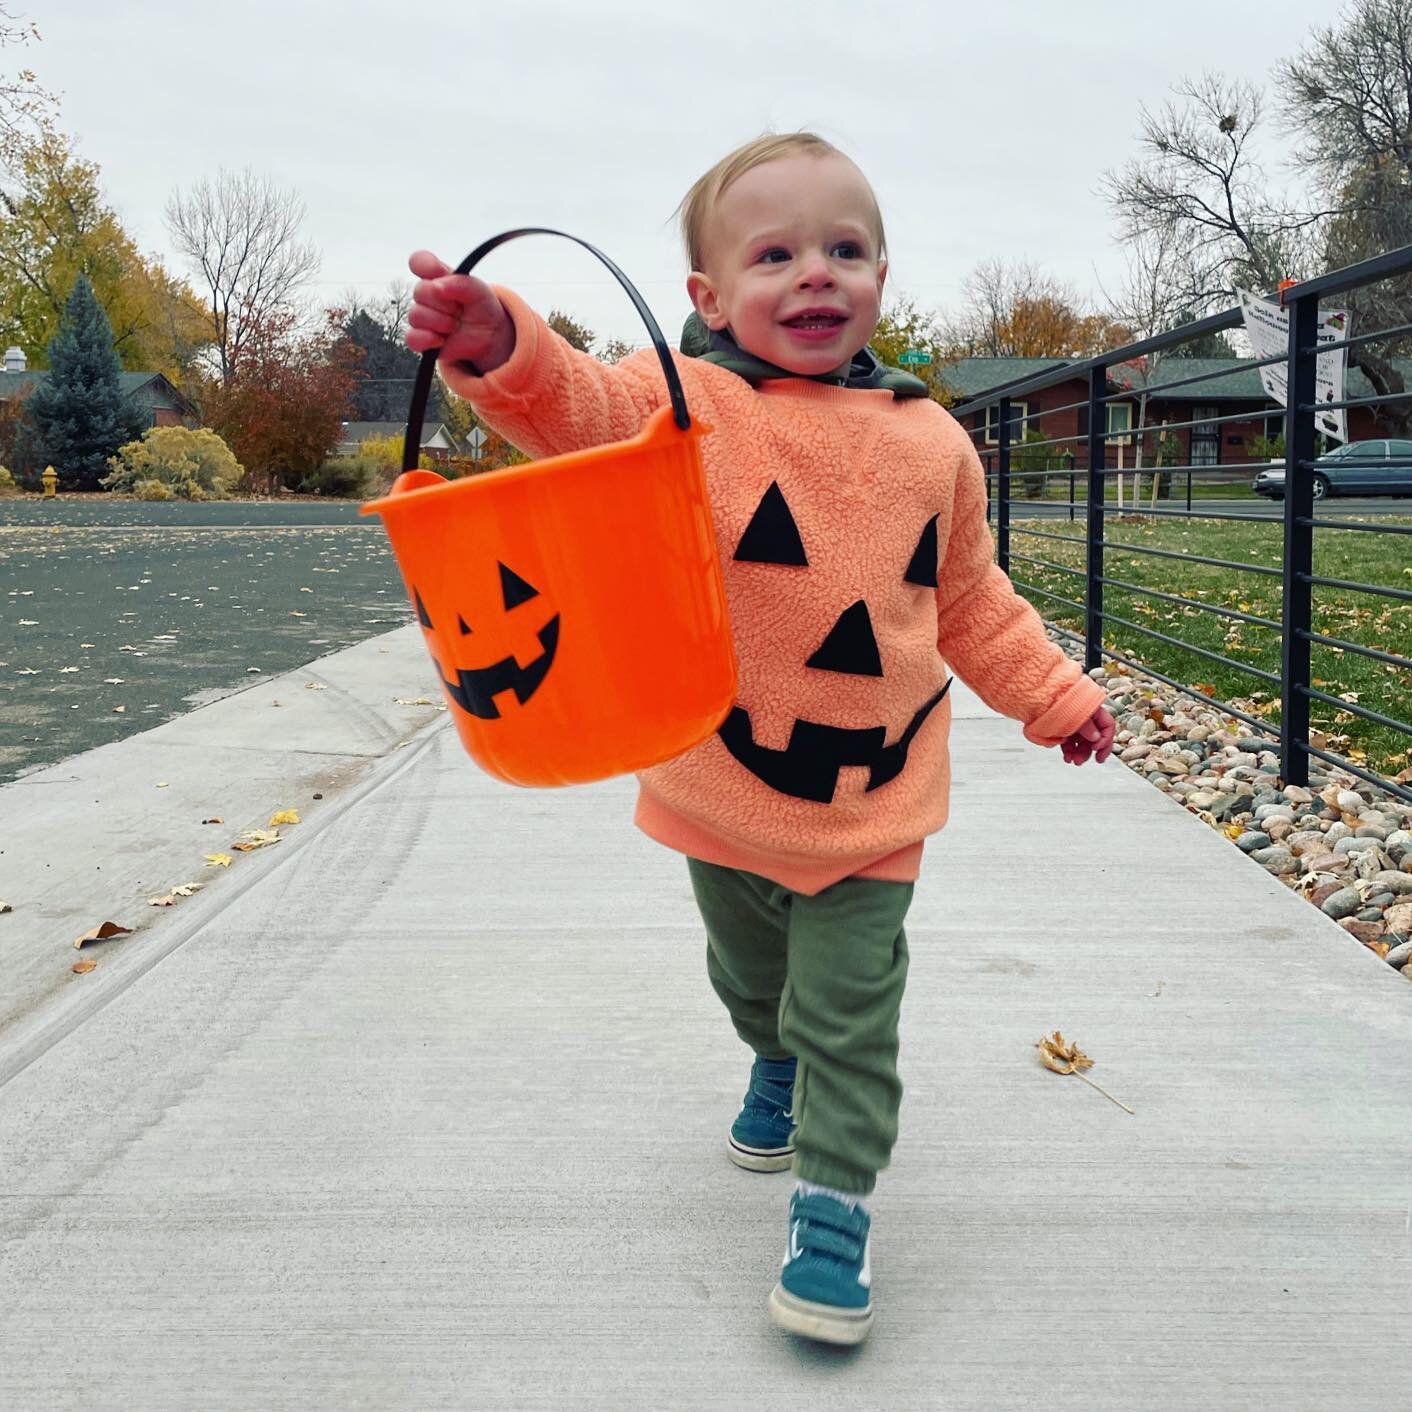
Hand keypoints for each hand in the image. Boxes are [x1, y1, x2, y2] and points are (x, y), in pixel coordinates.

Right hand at [406, 250, 516, 370]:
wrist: (490, 336)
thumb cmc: (481, 308)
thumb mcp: (479, 291)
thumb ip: (461, 283)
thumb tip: (438, 286)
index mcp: (438, 278)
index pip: (419, 262)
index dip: (425, 265)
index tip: (439, 271)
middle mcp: (427, 296)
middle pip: (420, 291)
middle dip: (444, 303)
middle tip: (460, 310)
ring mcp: (423, 317)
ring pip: (416, 316)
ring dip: (440, 322)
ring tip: (455, 325)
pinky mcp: (422, 339)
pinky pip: (412, 338)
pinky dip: (426, 339)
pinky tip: (441, 339)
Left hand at [1060, 705, 1114, 765]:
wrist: (1036, 697)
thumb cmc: (1056, 701)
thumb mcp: (1075, 715)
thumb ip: (1087, 727)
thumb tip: (1096, 738)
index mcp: (1093, 710)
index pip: (1107, 726)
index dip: (1105, 740)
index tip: (1096, 749)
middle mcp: (1085, 718)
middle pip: (1094, 738)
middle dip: (1088, 751)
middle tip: (1080, 761)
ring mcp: (1073, 723)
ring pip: (1081, 742)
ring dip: (1078, 753)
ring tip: (1071, 760)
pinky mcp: (1062, 729)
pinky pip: (1069, 742)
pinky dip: (1069, 750)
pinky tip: (1066, 756)